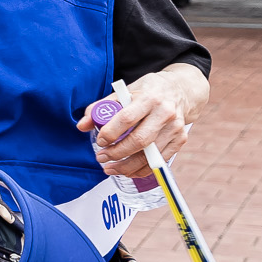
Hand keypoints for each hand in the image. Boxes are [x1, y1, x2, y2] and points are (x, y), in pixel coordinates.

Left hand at [79, 72, 194, 178]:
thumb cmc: (146, 92)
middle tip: (101, 158)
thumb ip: (100, 108)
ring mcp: (175, 128)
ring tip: (110, 168)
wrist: (179, 90)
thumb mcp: (123, 93)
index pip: (126, 119)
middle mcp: (164, 113)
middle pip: (139, 141)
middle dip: (117, 154)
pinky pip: (160, 161)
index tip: (100, 142)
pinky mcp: (180, 140)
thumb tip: (81, 126)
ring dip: (127, 166)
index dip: (110, 133)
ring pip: (150, 156)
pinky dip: (141, 170)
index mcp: (148, 98)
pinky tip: (127, 170)